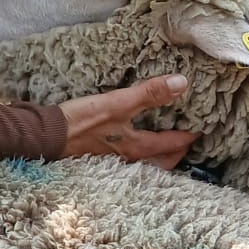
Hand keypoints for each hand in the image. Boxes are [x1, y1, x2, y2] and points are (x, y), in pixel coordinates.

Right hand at [57, 74, 195, 170]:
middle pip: (162, 163)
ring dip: (160, 157)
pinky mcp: (101, 157)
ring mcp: (114, 160)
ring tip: (166, 144)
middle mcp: (129, 159)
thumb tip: (181, 83)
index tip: (202, 128)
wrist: (46, 135)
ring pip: (147, 164)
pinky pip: (131, 160)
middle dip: (177, 153)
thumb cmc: (81, 121)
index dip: (189, 135)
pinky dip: (142, 154)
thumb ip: (149, 93)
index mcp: (137, 146)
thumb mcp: (117, 102)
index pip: (172, 144)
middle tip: (186, 140)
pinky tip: (135, 143)